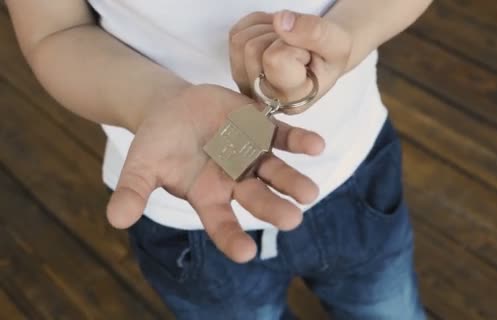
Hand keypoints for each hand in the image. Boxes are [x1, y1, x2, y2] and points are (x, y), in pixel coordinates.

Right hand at [106, 84, 324, 262]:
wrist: (173, 107)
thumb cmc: (158, 143)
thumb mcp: (141, 165)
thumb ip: (133, 190)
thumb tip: (116, 219)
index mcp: (208, 196)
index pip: (222, 224)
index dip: (233, 239)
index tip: (247, 254)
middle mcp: (235, 181)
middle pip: (257, 199)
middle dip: (274, 210)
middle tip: (293, 219)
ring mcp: (251, 154)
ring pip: (276, 172)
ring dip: (293, 181)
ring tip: (309, 192)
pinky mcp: (261, 128)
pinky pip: (283, 137)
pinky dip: (299, 142)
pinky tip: (315, 146)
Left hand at [229, 10, 352, 103]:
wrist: (323, 57)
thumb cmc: (330, 57)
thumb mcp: (338, 44)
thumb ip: (315, 33)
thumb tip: (281, 22)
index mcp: (292, 100)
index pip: (274, 59)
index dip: (293, 45)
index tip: (308, 56)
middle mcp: (264, 98)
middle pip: (253, 48)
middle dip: (279, 36)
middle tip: (298, 47)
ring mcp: (247, 84)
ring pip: (241, 40)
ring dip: (268, 30)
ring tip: (289, 42)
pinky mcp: (237, 68)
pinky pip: (236, 33)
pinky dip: (258, 26)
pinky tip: (276, 38)